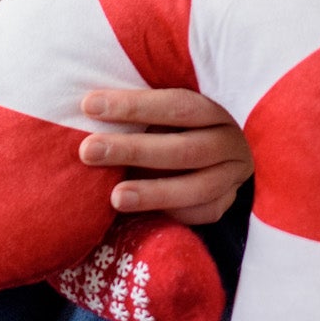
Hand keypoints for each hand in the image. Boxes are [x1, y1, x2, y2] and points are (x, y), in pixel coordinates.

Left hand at [78, 88, 253, 226]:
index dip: (134, 106)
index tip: (89, 105)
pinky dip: (170, 213)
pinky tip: (140, 215)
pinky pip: (200, 213)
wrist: (209, 162)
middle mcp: (229, 143)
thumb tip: (88, 109)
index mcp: (212, 112)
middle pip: (184, 149)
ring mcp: (231, 177)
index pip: (177, 105)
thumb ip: (137, 117)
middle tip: (89, 151)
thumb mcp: (160, 117)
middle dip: (133, 150)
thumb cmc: (169, 132)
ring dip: (152, 193)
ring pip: (196, 188)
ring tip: (115, 198)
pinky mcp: (223, 205)